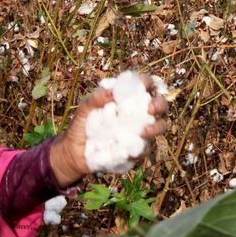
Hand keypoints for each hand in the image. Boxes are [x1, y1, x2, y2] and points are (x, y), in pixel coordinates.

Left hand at [50, 77, 168, 187]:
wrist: (75, 154)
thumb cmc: (80, 126)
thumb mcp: (83, 110)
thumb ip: (94, 99)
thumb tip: (111, 92)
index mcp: (125, 99)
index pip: (143, 85)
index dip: (147, 82)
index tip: (145, 85)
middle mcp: (136, 113)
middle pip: (159, 104)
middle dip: (160, 104)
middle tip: (151, 109)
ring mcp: (138, 131)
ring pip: (160, 125)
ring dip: (157, 127)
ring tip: (143, 132)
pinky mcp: (136, 148)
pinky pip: (145, 148)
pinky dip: (140, 148)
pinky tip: (129, 151)